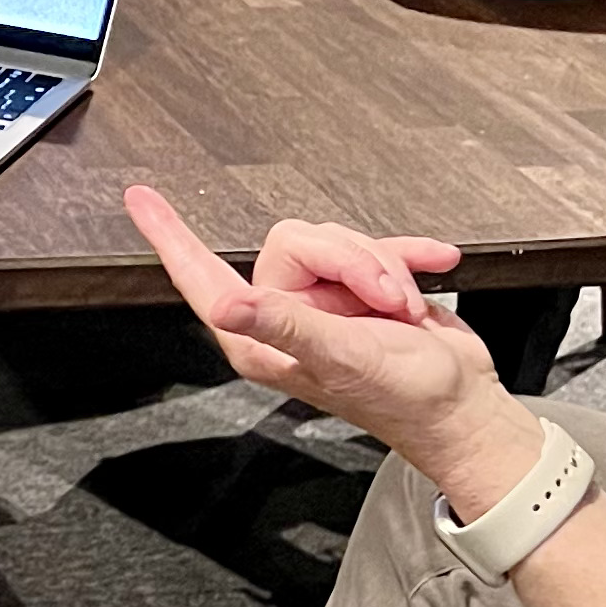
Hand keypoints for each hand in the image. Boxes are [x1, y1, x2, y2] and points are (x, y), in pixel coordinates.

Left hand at [124, 185, 511, 479]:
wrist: (464, 409)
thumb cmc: (405, 400)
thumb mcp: (340, 357)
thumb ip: (284, 324)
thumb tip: (226, 304)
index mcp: (262, 336)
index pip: (203, 277)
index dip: (170, 236)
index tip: (141, 198)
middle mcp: (286, 316)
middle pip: (298, 240)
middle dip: (354, 262)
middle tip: (384, 302)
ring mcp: (326, 303)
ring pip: (342, 240)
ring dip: (385, 267)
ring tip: (404, 312)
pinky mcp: (365, 292)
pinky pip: (381, 247)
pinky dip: (410, 256)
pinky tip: (433, 268)